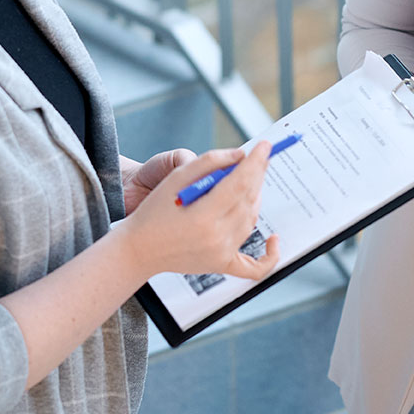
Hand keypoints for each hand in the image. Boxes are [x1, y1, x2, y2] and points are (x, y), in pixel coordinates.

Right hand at [116, 144, 282, 282]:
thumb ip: (208, 162)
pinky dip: (269, 255)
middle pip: (249, 200)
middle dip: (257, 175)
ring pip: (251, 220)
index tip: (265, 146)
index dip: (256, 162)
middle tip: (259, 159)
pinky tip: (274, 240)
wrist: (139, 250)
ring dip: (255, 198)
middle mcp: (216, 238)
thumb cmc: (153, 212)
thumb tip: (240, 156)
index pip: (240, 183)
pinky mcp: (221, 266)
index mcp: (203, 216)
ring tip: (250, 181)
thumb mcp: (174, 177)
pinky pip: (254, 267)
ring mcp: (221, 255)